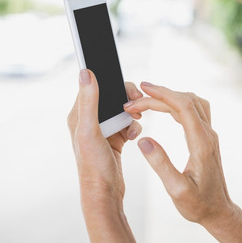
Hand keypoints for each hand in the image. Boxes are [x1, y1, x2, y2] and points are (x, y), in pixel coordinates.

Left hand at [68, 69, 141, 241]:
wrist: (105, 192)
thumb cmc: (93, 165)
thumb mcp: (90, 130)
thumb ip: (89, 102)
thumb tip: (85, 72)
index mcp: (79, 114)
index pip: (95, 86)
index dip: (114, 83)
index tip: (129, 89)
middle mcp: (89, 120)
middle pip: (113, 96)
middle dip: (128, 99)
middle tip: (139, 105)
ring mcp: (103, 129)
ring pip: (123, 109)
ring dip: (132, 114)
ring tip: (136, 122)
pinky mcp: (114, 138)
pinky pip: (128, 123)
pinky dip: (134, 126)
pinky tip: (133, 136)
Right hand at [124, 82, 241, 242]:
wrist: (218, 210)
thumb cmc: (198, 204)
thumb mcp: (177, 190)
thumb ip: (161, 165)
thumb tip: (143, 140)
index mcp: (201, 144)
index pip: (184, 108)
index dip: (164, 94)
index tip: (144, 89)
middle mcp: (208, 135)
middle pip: (187, 101)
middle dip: (160, 95)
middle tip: (134, 101)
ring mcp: (209, 135)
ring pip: (193, 103)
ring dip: (170, 97)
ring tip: (147, 99)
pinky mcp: (206, 138)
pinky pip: (194, 111)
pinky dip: (177, 105)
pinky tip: (164, 109)